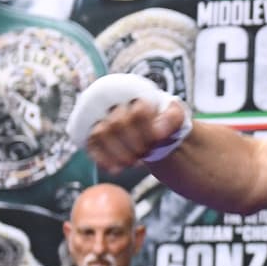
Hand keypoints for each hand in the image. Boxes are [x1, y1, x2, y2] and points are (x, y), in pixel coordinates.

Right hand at [74, 75, 189, 171]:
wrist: (152, 129)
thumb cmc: (162, 120)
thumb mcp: (175, 116)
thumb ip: (173, 118)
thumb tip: (158, 132)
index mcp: (135, 95)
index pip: (138, 112)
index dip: (148, 132)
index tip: (157, 141)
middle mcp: (114, 104)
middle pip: (117, 124)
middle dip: (134, 144)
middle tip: (146, 153)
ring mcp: (101, 119)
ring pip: (100, 133)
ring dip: (119, 153)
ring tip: (135, 163)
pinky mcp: (93, 135)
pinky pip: (91, 145)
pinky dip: (102, 159)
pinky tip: (116, 170)